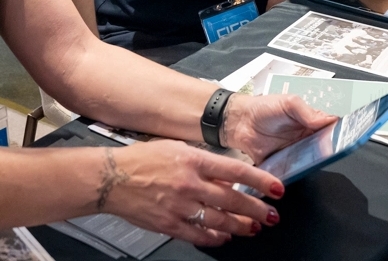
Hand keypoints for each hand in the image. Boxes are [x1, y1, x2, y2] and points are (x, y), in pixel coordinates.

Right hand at [103, 142, 283, 245]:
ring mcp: (180, 206)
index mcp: (193, 160)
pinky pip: (199, 234)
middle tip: (271, 215)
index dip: (261, 181)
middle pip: (233, 200)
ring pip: (220, 220)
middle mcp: (189, 183)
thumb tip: (228, 177)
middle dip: (257, 210)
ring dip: (241, 226)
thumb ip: (204, 162)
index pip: (237, 171)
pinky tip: (225, 237)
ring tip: (254, 228)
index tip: (276, 188)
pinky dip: (215, 238)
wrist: (111, 178)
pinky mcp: (169, 223)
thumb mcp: (177, 148)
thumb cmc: (142, 160)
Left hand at [220, 92, 336, 163]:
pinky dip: (298, 175)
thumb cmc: (263, 108)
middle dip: (330, 153)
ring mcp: (297, 155)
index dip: (340, 135)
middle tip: (331, 153)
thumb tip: (329, 120)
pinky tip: (301, 174)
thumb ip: (308, 112)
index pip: (332, 131)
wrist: (239, 123)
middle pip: (325, 150)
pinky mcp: (284, 167)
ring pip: (312, 164)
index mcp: (311, 123)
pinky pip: (295, 174)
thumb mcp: (289, 103)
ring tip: (316, 163)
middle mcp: (307, 140)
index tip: (347, 140)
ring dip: (314, 165)